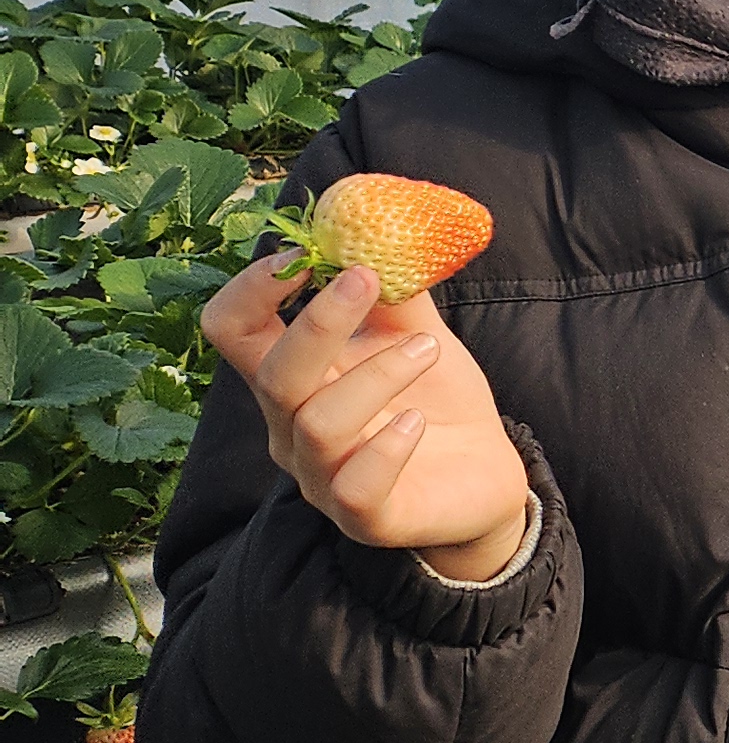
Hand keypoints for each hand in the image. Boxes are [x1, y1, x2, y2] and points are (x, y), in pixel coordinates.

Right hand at [204, 256, 530, 575]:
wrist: (484, 476)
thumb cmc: (437, 402)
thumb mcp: (416, 335)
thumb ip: (396, 289)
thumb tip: (383, 224)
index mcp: (291, 377)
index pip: (229, 331)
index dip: (250, 290)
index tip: (302, 254)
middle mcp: (290, 429)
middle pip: (272, 376)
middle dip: (319, 322)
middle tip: (371, 278)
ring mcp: (322, 478)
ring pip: (319, 423)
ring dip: (377, 375)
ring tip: (430, 350)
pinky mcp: (366, 517)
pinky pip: (354, 486)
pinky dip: (386, 446)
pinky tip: (416, 422)